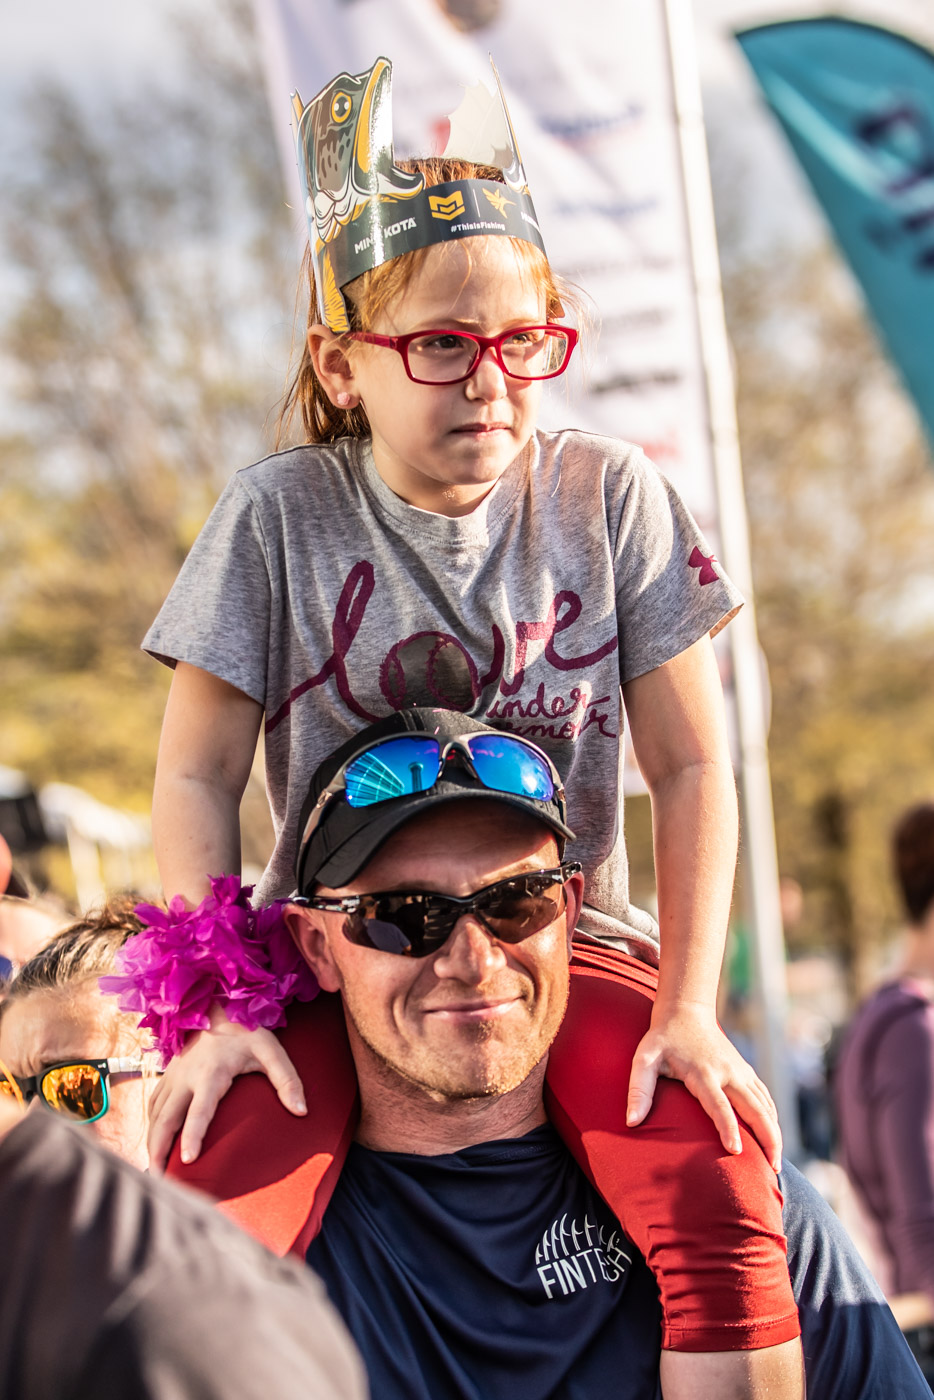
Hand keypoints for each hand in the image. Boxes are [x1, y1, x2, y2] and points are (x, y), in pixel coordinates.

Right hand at [147, 1005, 306, 1172]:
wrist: (220, 1006)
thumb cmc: (249, 1032)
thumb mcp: (273, 1050)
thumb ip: (288, 1080)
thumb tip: (301, 1111)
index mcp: (212, 1073)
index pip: (200, 1109)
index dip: (193, 1134)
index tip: (188, 1160)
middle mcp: (187, 1076)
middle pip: (166, 1119)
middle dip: (159, 1150)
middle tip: (161, 1181)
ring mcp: (174, 1076)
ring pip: (154, 1115)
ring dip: (151, 1143)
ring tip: (153, 1173)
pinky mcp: (168, 1075)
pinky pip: (153, 1105)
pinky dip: (150, 1127)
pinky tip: (153, 1145)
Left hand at [625, 1004, 782, 1170]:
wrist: (687, 1010)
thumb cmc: (663, 1038)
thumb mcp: (644, 1058)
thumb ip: (638, 1089)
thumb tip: (632, 1122)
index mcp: (703, 1073)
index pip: (719, 1105)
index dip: (728, 1128)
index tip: (736, 1151)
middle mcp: (728, 1072)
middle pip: (754, 1109)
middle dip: (767, 1138)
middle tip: (772, 1169)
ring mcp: (740, 1071)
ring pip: (765, 1105)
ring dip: (774, 1133)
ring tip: (776, 1163)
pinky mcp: (746, 1071)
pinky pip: (765, 1097)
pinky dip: (772, 1118)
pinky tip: (773, 1136)